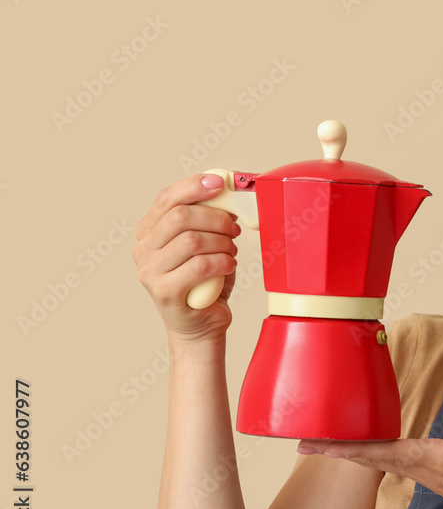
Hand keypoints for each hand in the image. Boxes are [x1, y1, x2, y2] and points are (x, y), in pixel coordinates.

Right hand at [132, 173, 240, 343]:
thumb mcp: (207, 244)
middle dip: (216, 218)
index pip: (167, 198)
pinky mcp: (164, 291)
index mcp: (149, 231)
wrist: (202, 325)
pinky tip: (228, 265)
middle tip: (234, 230)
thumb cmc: (206, 282)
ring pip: (192, 240)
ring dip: (222, 243)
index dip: (194, 186)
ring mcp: (149, 271)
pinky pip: (199, 266)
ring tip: (231, 251)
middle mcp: (143, 249)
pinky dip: (222, 262)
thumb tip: (227, 192)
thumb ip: (208, 220)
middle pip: (180, 217)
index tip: (221, 183)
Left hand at [298, 396, 442, 508]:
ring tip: (324, 438)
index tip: (321, 443)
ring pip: (379, 459)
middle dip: (337, 448)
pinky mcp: (433, 473)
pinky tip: (365, 444)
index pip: (384, 452)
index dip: (350, 446)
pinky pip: (394, 460)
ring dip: (351, 450)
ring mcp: (427, 473)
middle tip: (302, 439)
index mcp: (437, 462)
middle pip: (371, 457)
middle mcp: (425, 469)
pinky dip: (372, 451)